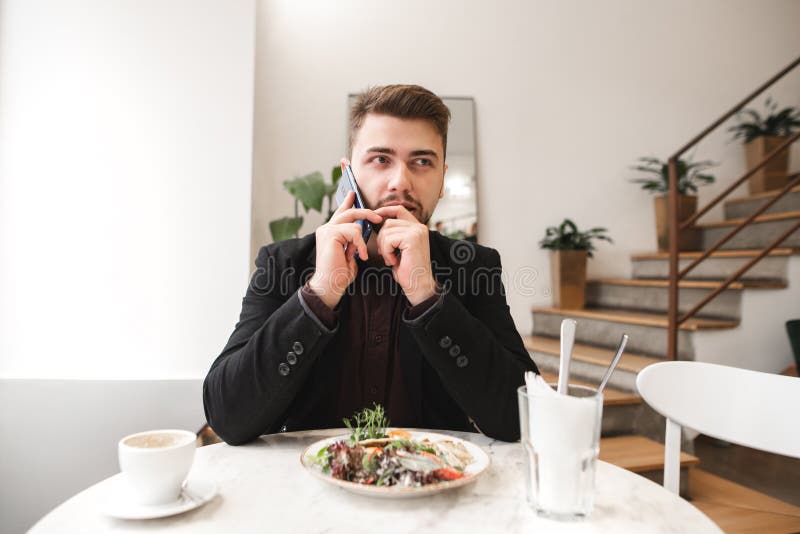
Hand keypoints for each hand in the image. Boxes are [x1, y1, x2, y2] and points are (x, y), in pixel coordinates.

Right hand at [307, 191, 382, 308]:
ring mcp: (326, 230)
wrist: (331, 284)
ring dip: (361, 240)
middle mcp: (326, 228)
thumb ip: (353, 240)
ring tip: (360, 254)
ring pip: (354, 222)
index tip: (352, 193)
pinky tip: (359, 256)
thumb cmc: (340, 273)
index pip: (340, 213)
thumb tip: (360, 230)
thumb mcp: (350, 253)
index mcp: (330, 232)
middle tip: (378, 217)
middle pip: (349, 212)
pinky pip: (353, 231)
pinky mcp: (330, 234)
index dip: (347, 202)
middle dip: (365, 212)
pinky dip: (360, 244)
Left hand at [373, 205, 437, 305]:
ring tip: (391, 259)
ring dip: (384, 247)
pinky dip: (387, 252)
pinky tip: (394, 261)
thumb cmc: (407, 269)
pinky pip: (389, 239)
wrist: (418, 285)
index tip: (374, 216)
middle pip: (389, 222)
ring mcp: (417, 232)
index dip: (385, 210)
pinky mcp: (412, 239)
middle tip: (386, 253)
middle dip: (381, 238)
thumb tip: (378, 221)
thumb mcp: (400, 248)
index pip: (399, 210)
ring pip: (387, 231)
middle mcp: (419, 227)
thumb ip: (395, 234)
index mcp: (418, 228)